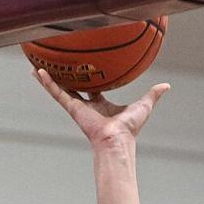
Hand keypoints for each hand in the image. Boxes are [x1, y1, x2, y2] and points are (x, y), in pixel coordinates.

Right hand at [32, 67, 169, 146]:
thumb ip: (153, 95)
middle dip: (65, 76)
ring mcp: (78, 106)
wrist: (118, 139)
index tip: (84, 67)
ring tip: (36, 65)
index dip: (89, 78)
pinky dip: (47, 83)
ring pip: (60, 88)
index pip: (93, 88)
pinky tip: (36, 71)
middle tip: (56, 64)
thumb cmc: (130, 128)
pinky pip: (56, 92)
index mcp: (102, 104)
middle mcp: (88, 105)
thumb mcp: (144, 105)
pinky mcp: (72, 108)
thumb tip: (167, 86)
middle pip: (74, 87)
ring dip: (48, 77)